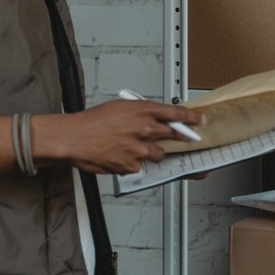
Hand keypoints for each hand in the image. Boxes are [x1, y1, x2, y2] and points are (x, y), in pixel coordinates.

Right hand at [33, 99, 203, 175]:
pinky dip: (133, 163)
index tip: (200, 120)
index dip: (191, 117)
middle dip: (180, 136)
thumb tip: (152, 118)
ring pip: (157, 153)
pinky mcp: (132, 165)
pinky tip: (120, 156)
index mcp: (142, 110)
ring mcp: (139, 149)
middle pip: (173, 134)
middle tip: (184, 138)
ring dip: (151, 151)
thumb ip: (139, 112)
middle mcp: (144, 129)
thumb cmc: (92, 122)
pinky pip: (140, 166)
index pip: (175, 112)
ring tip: (134, 147)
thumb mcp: (119, 108)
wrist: (74, 138)